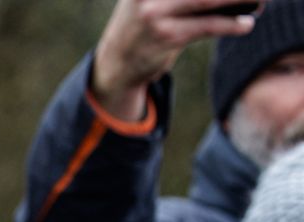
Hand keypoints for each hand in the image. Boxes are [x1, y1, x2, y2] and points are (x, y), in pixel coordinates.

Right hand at [92, 0, 258, 119]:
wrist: (115, 62)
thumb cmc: (142, 25)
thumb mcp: (152, 0)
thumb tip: (230, 0)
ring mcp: (155, 13)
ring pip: (208, 0)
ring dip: (240, 0)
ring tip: (259, 4)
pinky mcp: (166, 36)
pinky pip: (207, 26)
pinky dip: (231, 25)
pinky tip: (244, 24)